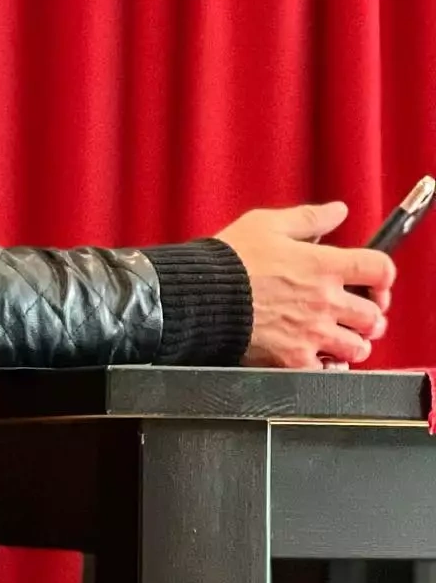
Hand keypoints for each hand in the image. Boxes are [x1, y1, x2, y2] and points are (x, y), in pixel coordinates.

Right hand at [215, 200, 395, 369]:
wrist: (199, 297)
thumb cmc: (228, 261)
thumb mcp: (267, 224)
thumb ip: (309, 219)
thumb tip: (337, 211)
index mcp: (324, 266)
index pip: (380, 270)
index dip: (383, 277)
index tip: (375, 282)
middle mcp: (325, 301)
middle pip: (374, 315)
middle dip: (369, 314)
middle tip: (357, 314)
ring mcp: (312, 333)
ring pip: (358, 347)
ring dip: (353, 342)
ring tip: (339, 337)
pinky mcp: (293, 358)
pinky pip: (326, 370)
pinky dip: (326, 365)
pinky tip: (317, 356)